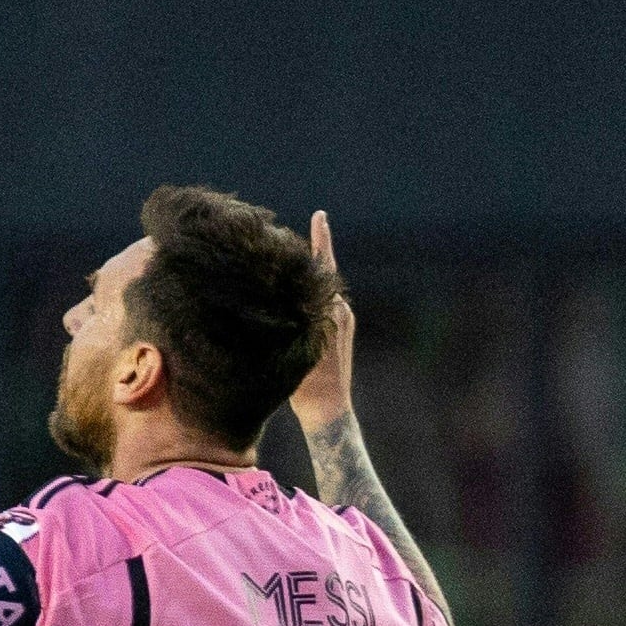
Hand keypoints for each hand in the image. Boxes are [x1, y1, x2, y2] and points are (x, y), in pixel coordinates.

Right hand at [293, 209, 358, 439]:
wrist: (329, 410)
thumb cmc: (308, 385)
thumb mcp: (301, 344)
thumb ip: (302, 314)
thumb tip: (297, 287)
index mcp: (332, 310)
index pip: (324, 266)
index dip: (321, 239)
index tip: (320, 215)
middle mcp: (341, 311)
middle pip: (321, 277)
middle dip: (306, 260)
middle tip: (284, 243)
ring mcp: (342, 321)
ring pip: (320, 293)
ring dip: (305, 285)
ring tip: (283, 274)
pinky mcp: (340, 331)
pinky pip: (323, 307)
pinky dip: (310, 301)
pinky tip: (292, 304)